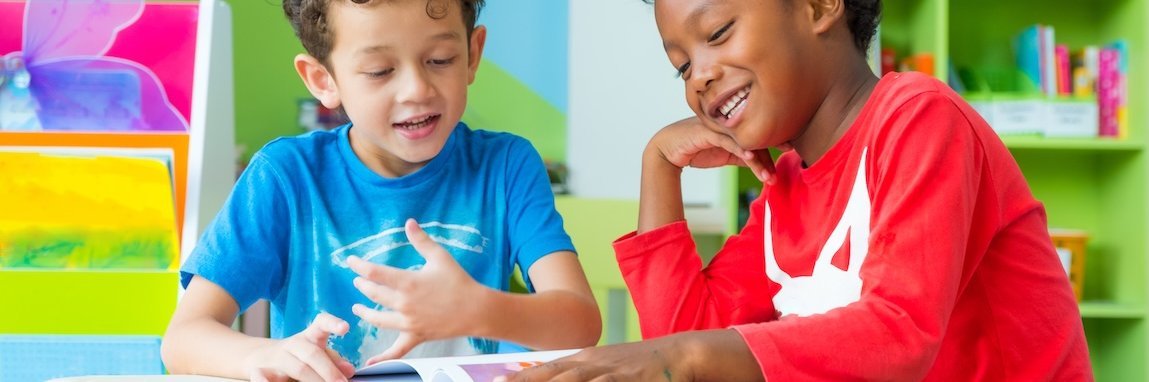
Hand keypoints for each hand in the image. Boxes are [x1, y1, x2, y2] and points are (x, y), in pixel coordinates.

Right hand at [244, 312, 355, 381]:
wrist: (259, 357)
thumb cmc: (298, 357)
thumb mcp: (317, 354)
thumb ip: (333, 361)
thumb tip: (349, 371)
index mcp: (310, 336)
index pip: (322, 323)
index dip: (333, 323)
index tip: (345, 328)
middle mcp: (294, 344)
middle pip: (313, 353)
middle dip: (329, 371)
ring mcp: (277, 357)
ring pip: (297, 368)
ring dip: (313, 380)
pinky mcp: (260, 371)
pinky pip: (263, 376)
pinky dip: (265, 381)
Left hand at [349, 218, 485, 363]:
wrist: (477, 310)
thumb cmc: (459, 281)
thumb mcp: (440, 257)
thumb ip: (421, 240)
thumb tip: (409, 222)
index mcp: (408, 282)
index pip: (374, 273)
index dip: (359, 266)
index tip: (350, 261)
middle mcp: (404, 304)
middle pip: (373, 294)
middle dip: (363, 286)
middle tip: (358, 281)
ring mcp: (408, 323)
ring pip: (377, 319)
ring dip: (364, 313)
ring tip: (357, 308)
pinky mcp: (416, 336)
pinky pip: (396, 350)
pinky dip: (382, 357)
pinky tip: (369, 363)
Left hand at [496, 337, 687, 381]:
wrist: (679, 354)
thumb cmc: (638, 367)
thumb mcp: (605, 368)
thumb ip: (578, 375)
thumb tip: (550, 380)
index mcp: (584, 359)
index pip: (545, 370)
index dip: (519, 378)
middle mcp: (592, 364)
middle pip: (552, 377)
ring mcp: (610, 372)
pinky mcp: (628, 380)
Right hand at [647, 117, 777, 183]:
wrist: (667, 149)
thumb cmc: (696, 149)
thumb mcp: (723, 154)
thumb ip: (741, 155)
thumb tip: (759, 162)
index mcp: (733, 126)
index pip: (758, 134)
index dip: (774, 141)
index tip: (791, 149)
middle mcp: (727, 123)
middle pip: (755, 135)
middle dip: (773, 149)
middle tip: (789, 158)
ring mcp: (717, 126)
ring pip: (744, 142)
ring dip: (759, 162)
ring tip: (769, 178)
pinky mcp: (707, 132)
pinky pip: (727, 142)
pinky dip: (740, 150)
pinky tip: (750, 158)